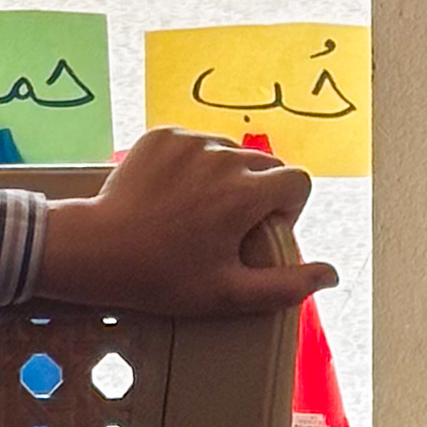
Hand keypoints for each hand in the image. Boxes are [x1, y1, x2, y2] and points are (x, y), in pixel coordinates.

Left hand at [32, 127, 337, 317]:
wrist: (95, 250)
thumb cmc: (162, 277)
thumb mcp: (226, 293)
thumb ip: (285, 286)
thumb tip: (331, 274)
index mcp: (246, 192)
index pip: (298, 180)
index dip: (287, 210)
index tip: (259, 233)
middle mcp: (224, 156)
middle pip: (266, 163)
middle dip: (259, 192)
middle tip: (226, 227)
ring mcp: (191, 140)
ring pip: (230, 151)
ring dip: (226, 176)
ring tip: (195, 211)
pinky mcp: (162, 134)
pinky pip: (196, 143)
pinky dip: (193, 165)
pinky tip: (172, 194)